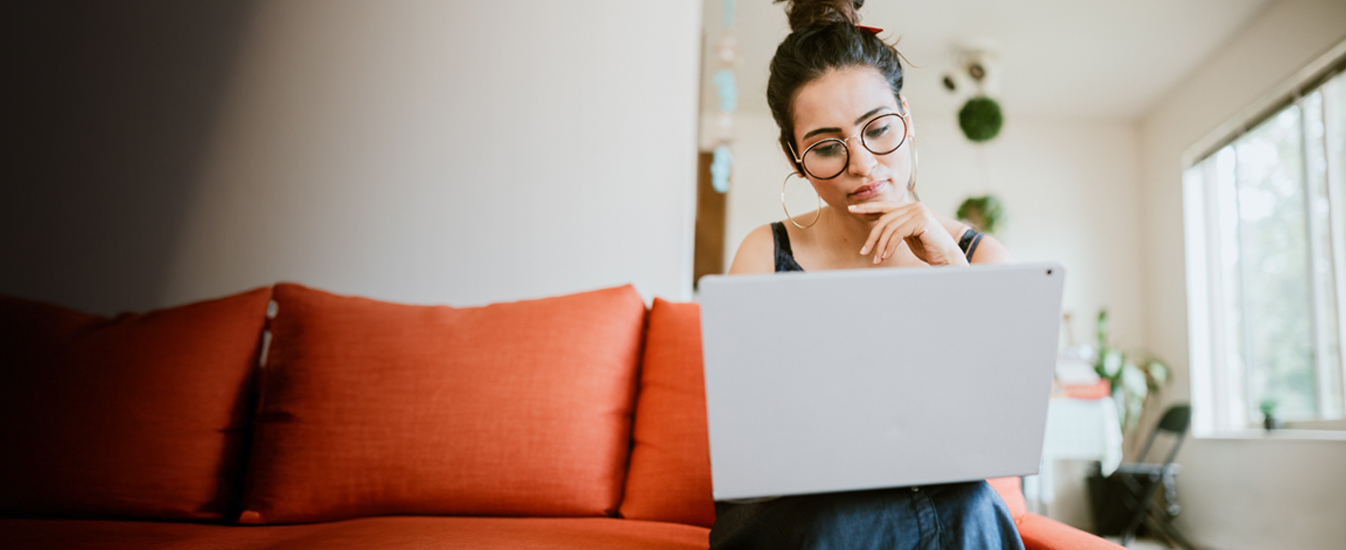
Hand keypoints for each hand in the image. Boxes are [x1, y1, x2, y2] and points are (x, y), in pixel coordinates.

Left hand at [849, 201, 967, 265]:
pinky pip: (897, 233)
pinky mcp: (921, 221)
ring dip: (880, 246)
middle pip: (884, 219)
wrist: (947, 258)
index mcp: (910, 207)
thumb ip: (896, 228)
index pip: (885, 206)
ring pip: (889, 228)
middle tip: (864, 251)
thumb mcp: (908, 236)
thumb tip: (878, 229)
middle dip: (872, 237)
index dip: (867, 208)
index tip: (852, 210)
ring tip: (877, 259)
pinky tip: (886, 256)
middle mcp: (915, 206)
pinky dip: (889, 246)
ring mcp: (919, 212)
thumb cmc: (928, 249)